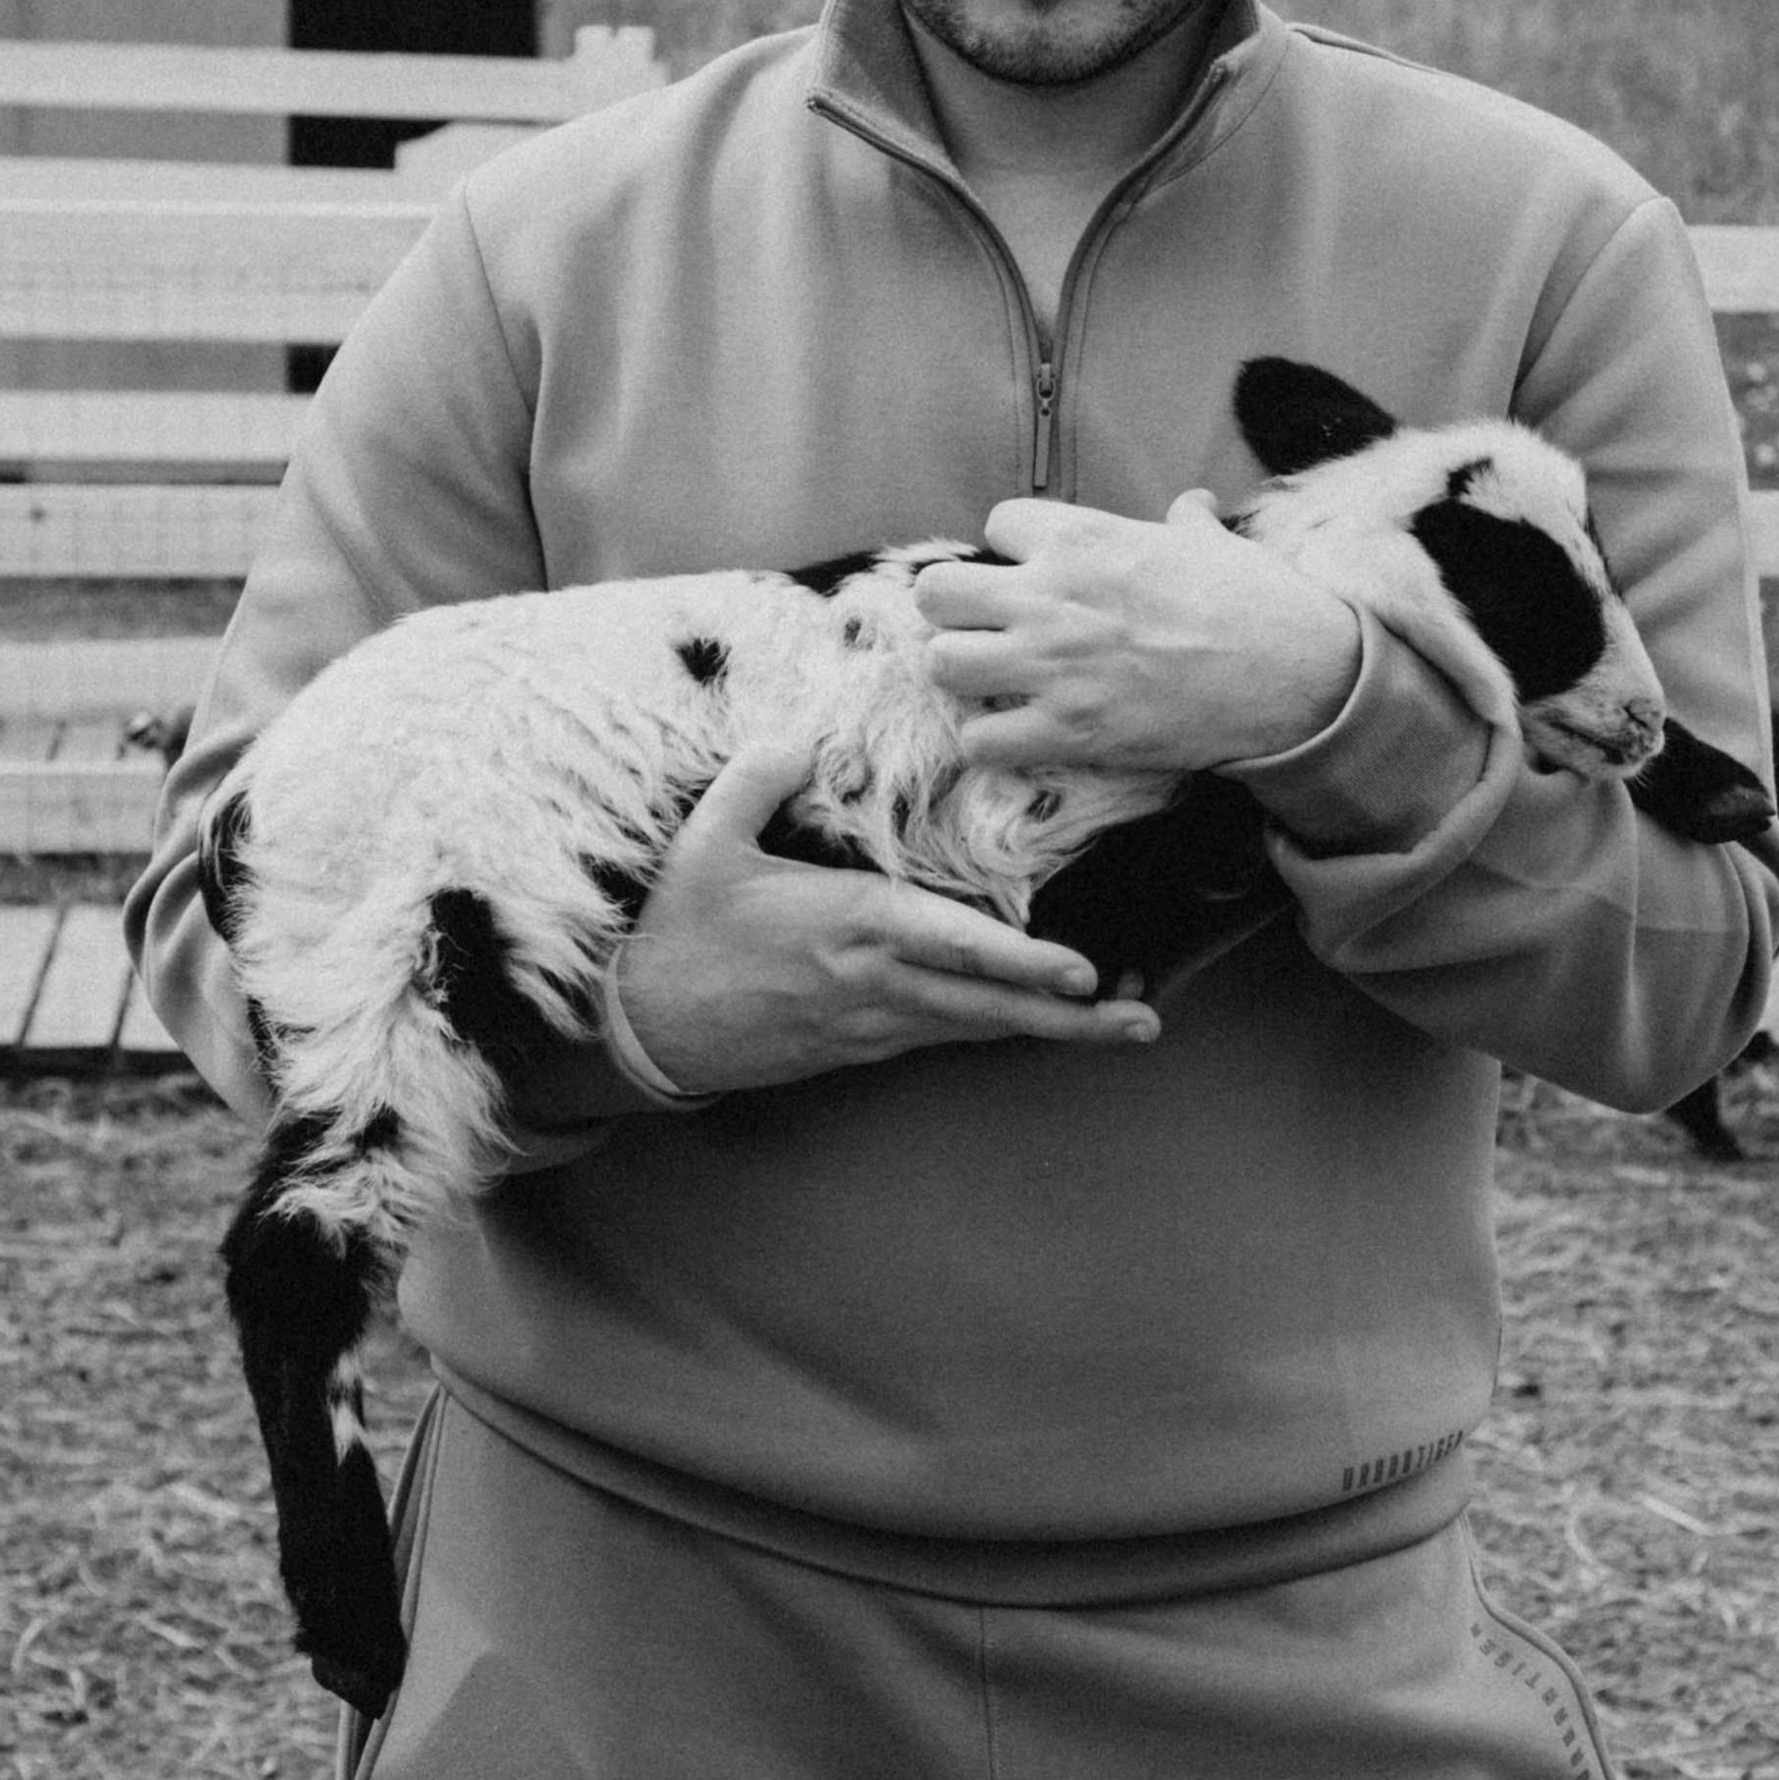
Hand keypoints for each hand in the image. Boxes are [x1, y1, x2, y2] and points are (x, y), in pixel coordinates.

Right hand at [612, 741, 1161, 1093]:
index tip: (1081, 970)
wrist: (637, 1027)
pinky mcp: (861, 1045)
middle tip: (1141, 1020)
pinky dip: (1000, 1029)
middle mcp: (874, 983)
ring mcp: (870, 1022)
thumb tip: (796, 735)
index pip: (951, 948)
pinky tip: (1044, 1023)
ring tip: (1124, 1025)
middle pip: (987, 1006)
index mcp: (847, 927)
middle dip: (1068, 1016)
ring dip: (1050, 1030)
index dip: (1019, 962)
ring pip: (977, 1029)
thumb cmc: (676, 931)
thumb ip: (755, 780)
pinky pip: (946, 1036)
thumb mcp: (704, 843)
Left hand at [911, 490, 1360, 775]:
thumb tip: (1190, 504)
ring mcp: (1052, 668)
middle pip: (936, 593)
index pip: (996, 524)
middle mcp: (1050, 599)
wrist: (1295, 677)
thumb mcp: (1214, 543)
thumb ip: (1185, 522)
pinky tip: (1019, 735)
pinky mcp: (1066, 732)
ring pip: (943, 665)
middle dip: (955, 610)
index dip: (1014, 550)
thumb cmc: (1257, 601)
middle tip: (986, 627)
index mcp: (1083, 540)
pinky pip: (979, 742)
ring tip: (995, 683)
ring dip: (964, 675)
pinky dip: (992, 743)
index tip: (1036, 571)